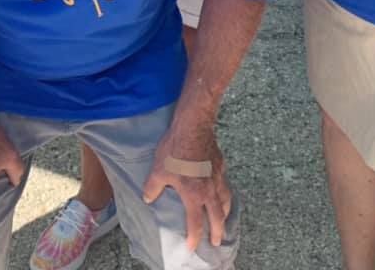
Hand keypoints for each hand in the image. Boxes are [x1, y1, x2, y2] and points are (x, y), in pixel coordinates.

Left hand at [143, 123, 230, 249]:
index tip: (193, 247)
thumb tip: (148, 198)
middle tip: (216, 241)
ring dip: (225, 212)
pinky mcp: (220, 164)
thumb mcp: (159, 170)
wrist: (193, 127)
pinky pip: (224, 182)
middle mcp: (209, 190)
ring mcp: (217, 176)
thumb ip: (153, 187)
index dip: (194, 237)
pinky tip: (220, 187)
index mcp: (194, 195)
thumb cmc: (175, 149)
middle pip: (218, 216)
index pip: (196, 223)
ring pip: (226, 199)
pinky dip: (224, 190)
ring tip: (224, 217)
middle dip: (217, 231)